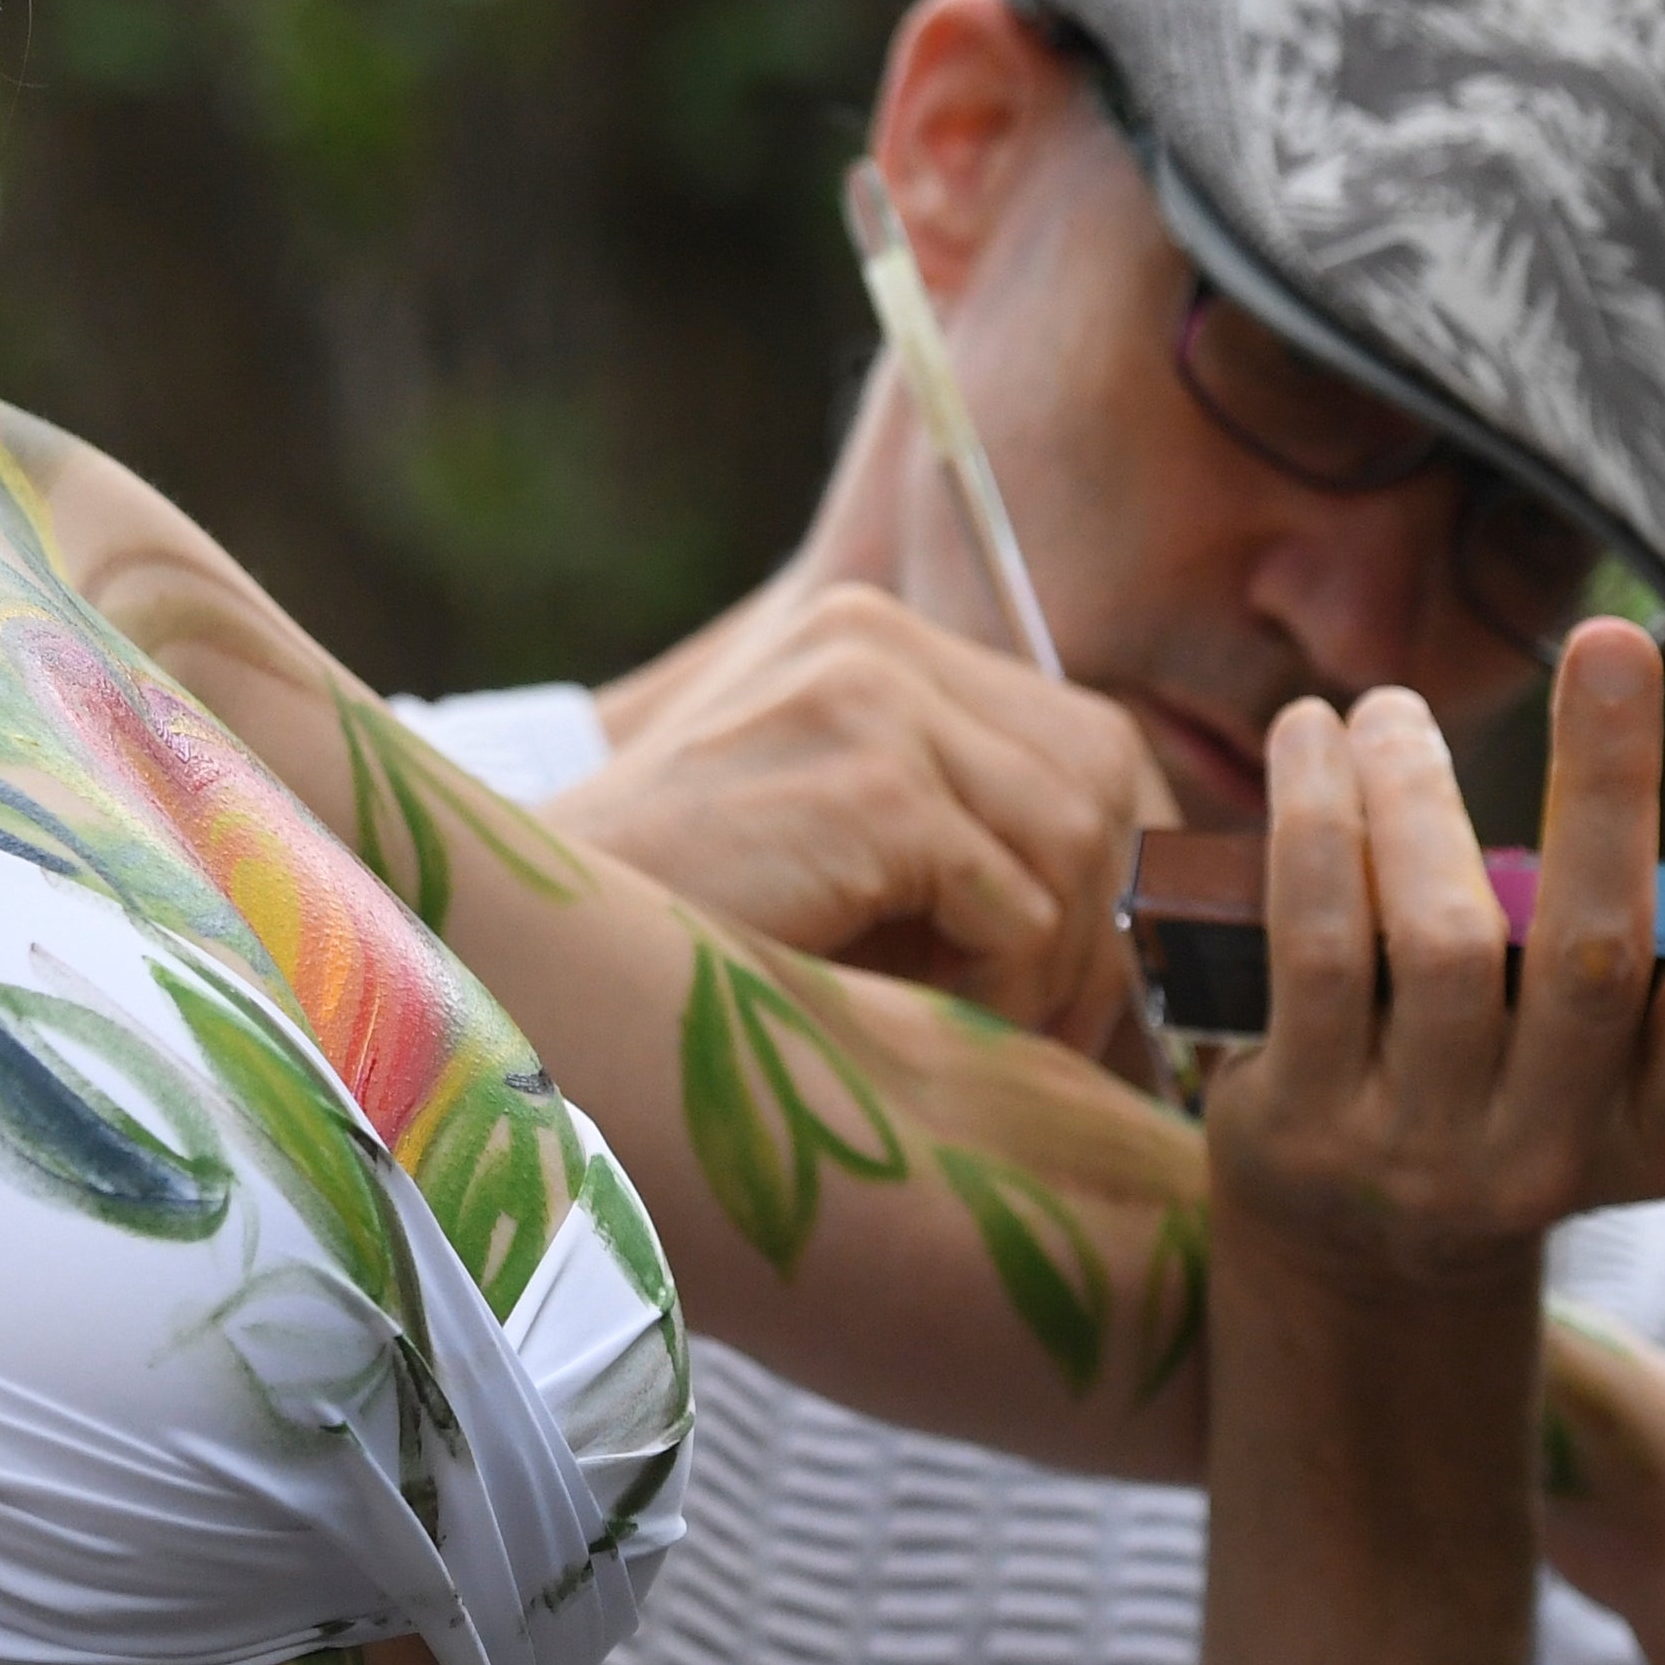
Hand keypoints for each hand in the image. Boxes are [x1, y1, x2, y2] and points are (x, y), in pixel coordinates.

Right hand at [569, 577, 1174, 1054]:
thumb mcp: (831, 842)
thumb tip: (1136, 909)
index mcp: (865, 639)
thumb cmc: (681, 926)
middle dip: (1100, 919)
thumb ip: (953, 827)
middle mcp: (872, 638)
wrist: (528, 954)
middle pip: (1103, 773)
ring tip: (968, 1025)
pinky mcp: (870, 779)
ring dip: (1050, 966)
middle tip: (1044, 1026)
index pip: (1079, 733)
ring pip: (1080, 840)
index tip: (1075, 973)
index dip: (1108, 863)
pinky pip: (1025, 904)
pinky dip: (1001, 986)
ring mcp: (871, 696)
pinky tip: (914, 1009)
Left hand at [1198, 624, 1664, 1283]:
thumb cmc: (1549, 1087)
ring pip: (1436, 941)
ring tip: (1395, 707)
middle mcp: (1552, 1156)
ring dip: (1417, 795)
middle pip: (1585, 960)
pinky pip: (1312, 946)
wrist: (1363, 1240)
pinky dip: (1316, 824)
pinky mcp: (1299, 1120)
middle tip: (1612, 641)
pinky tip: (1313, 739)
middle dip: (1605, 789)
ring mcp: (1420, 1147)